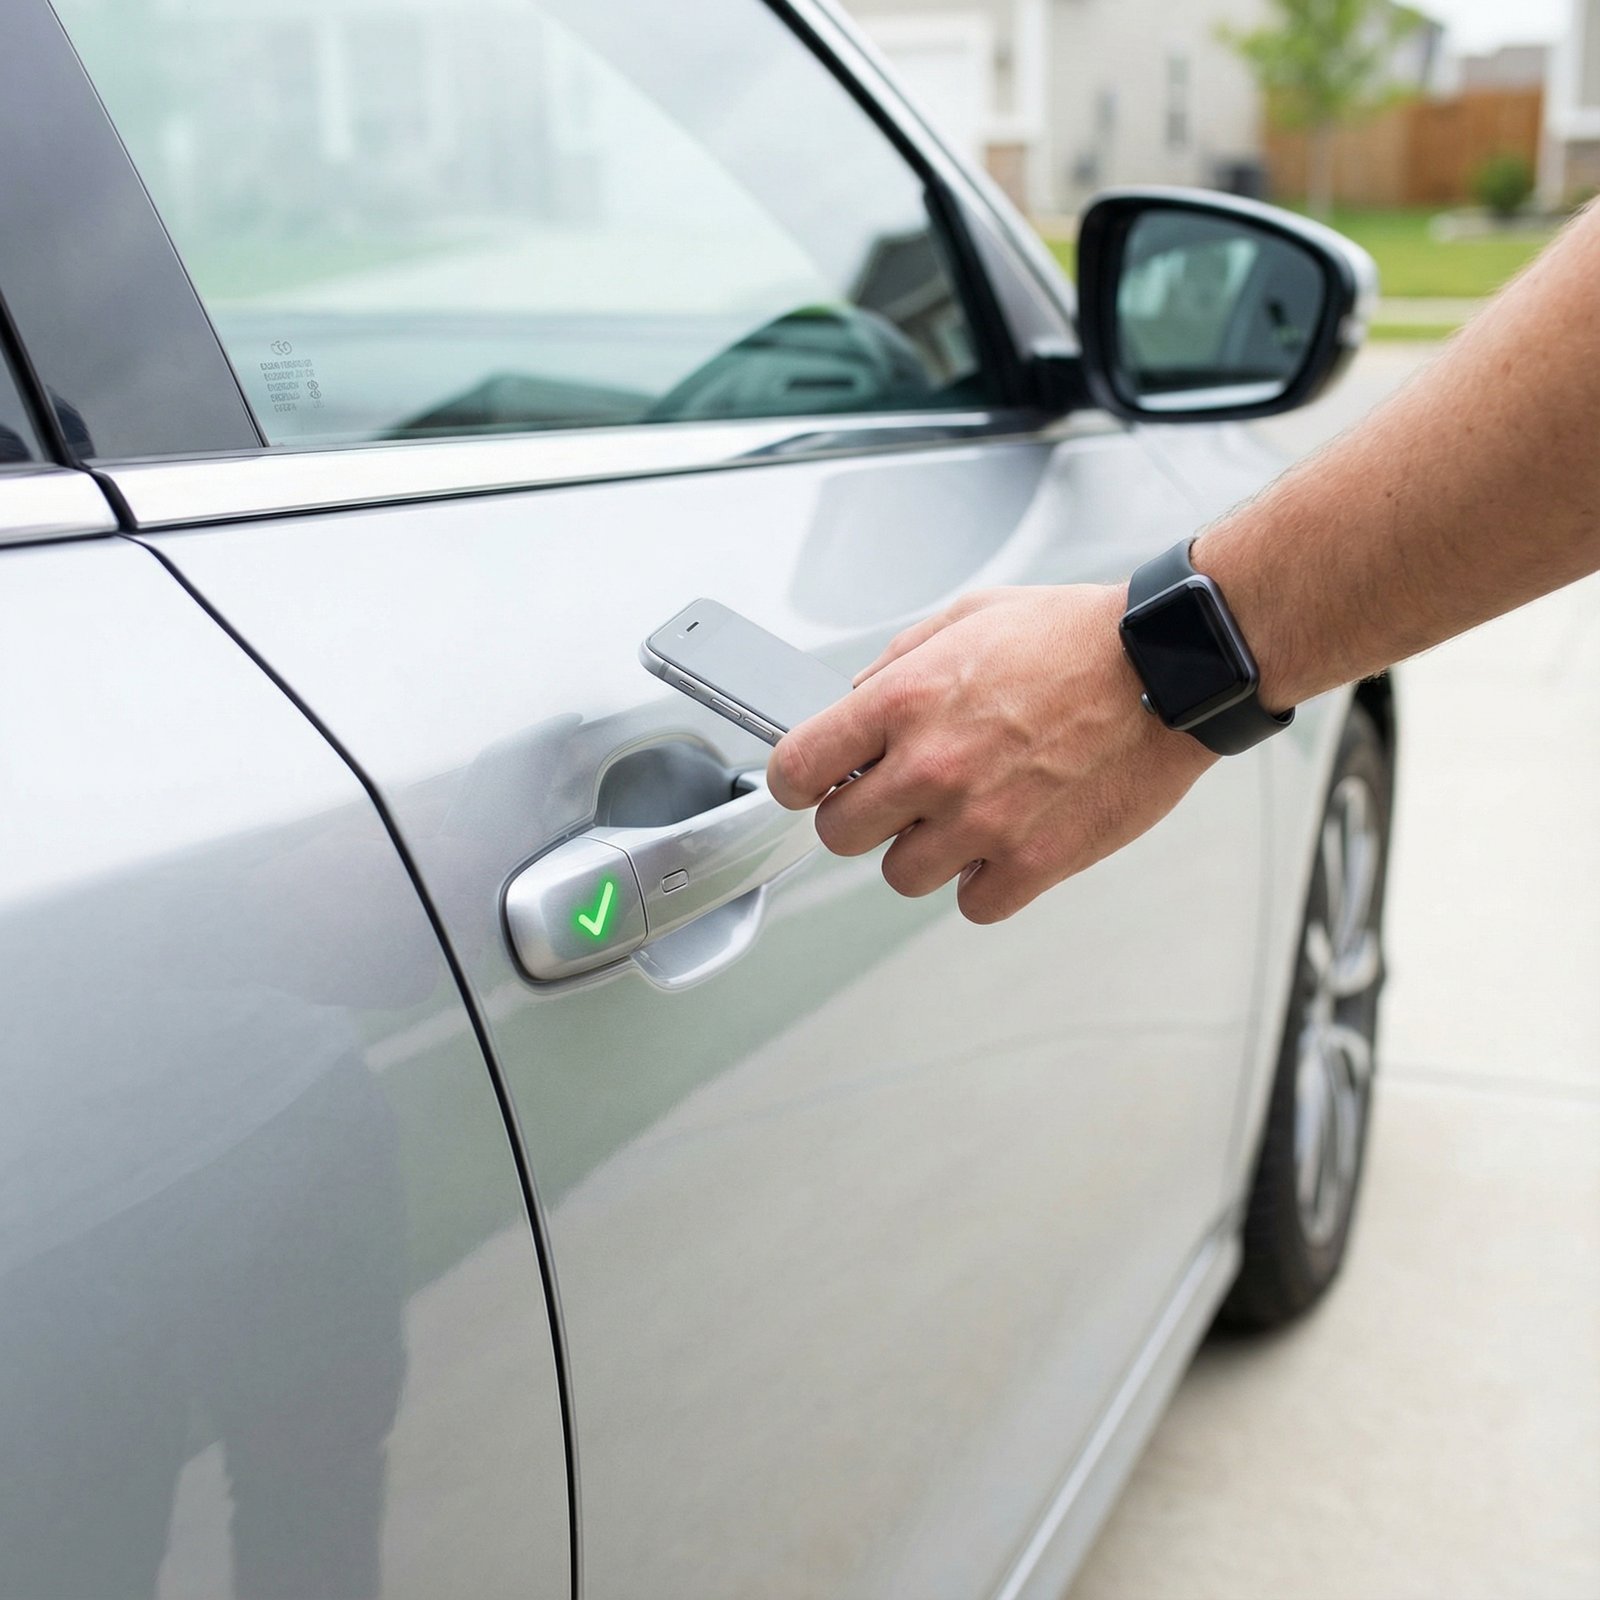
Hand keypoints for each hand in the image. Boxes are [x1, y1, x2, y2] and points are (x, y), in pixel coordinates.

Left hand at [766, 584, 1216, 922]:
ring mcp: (982, 822)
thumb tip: (852, 702)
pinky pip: (972, 904)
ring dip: (923, 852)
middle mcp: (933, 766)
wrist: (1168, 668)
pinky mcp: (1033, 863)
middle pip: (840, 834)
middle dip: (860, 816)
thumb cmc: (1077, 637)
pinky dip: (982, 883)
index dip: (799, 779)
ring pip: (901, 876)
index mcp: (904, 700)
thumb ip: (898, 664)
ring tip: (965, 815)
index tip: (814, 781)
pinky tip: (1003, 845)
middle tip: (899, 796)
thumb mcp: (968, 618)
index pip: (796, 767)